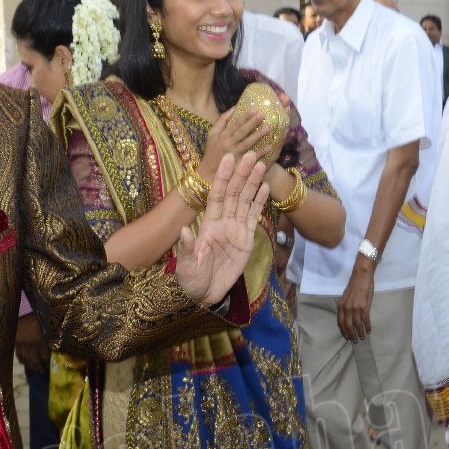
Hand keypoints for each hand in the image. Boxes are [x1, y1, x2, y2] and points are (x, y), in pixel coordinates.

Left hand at [173, 153, 269, 303]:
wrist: (205, 294)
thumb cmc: (192, 279)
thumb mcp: (186, 266)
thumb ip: (188, 248)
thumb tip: (184, 231)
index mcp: (208, 224)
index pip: (216, 195)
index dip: (222, 177)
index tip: (227, 158)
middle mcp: (222, 222)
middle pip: (234, 193)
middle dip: (241, 173)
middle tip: (250, 154)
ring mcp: (235, 229)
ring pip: (245, 201)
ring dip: (252, 182)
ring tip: (260, 164)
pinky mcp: (246, 239)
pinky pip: (253, 216)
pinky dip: (259, 201)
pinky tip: (264, 187)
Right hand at [198, 107, 263, 181]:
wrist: (208, 171)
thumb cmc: (212, 150)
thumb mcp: (213, 133)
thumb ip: (222, 120)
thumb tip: (234, 107)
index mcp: (223, 136)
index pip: (235, 124)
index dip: (245, 116)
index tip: (254, 109)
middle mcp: (229, 144)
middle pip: (242, 132)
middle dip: (252, 123)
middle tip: (263, 115)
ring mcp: (234, 155)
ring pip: (247, 144)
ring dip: (257, 136)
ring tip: (267, 128)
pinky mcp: (239, 165)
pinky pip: (250, 158)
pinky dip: (260, 153)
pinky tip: (268, 147)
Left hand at [337, 258, 375, 341]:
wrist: (361, 276)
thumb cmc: (354, 285)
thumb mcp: (345, 297)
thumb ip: (345, 306)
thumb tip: (348, 316)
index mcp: (341, 306)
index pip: (340, 322)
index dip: (343, 331)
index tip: (346, 336)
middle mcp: (347, 308)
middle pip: (348, 325)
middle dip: (351, 335)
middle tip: (355, 340)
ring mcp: (355, 308)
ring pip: (357, 324)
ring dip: (360, 332)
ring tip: (363, 337)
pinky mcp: (364, 307)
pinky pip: (365, 320)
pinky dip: (367, 326)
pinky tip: (369, 330)